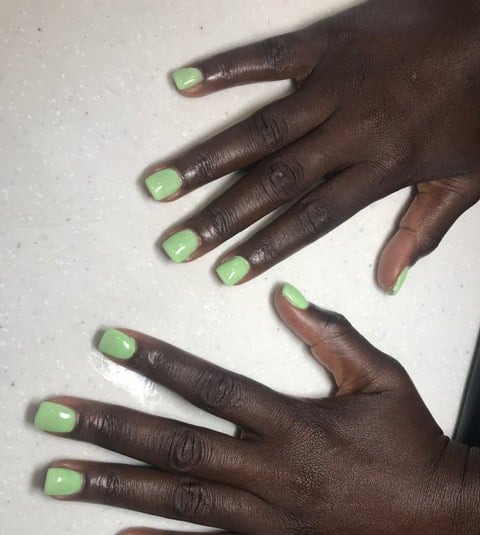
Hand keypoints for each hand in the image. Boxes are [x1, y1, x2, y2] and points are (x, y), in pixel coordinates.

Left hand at [35, 284, 479, 534]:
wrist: (446, 521)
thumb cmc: (414, 445)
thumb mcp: (383, 378)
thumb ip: (332, 335)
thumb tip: (286, 295)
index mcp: (295, 423)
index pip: (212, 386)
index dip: (159, 363)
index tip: (113, 343)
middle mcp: (272, 472)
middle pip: (178, 446)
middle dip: (109, 429)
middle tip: (52, 418)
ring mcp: (271, 522)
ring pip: (181, 501)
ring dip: (116, 488)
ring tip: (60, 478)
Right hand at [145, 0, 479, 291]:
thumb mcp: (466, 180)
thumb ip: (423, 232)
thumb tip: (390, 282)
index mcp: (382, 168)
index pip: (311, 220)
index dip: (265, 248)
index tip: (225, 272)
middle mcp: (350, 132)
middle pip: (274, 183)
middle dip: (220, 217)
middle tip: (176, 242)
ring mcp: (335, 85)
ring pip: (261, 129)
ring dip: (207, 159)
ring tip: (161, 184)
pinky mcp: (329, 42)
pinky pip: (269, 58)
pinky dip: (226, 70)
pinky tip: (185, 85)